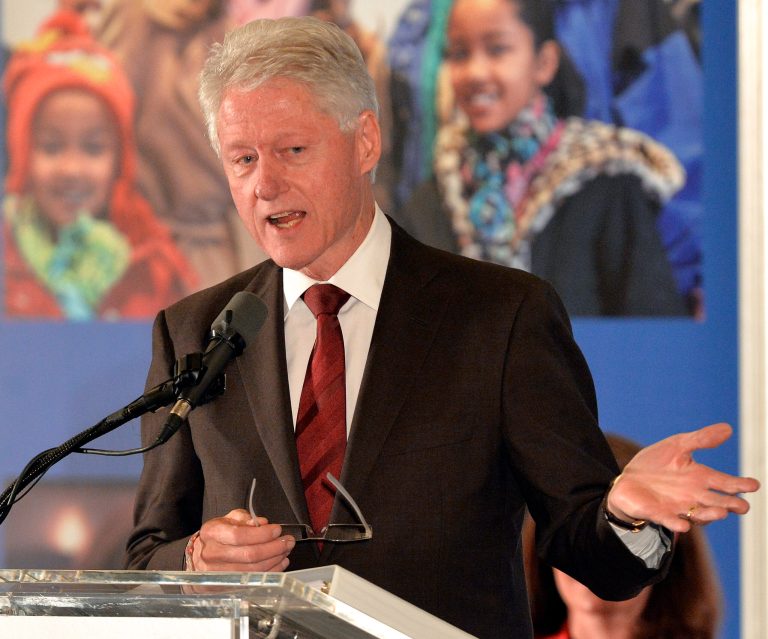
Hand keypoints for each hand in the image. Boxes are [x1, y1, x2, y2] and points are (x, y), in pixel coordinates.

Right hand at [192, 509, 295, 570]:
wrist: (200, 557)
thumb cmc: (218, 536)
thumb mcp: (228, 519)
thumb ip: (245, 518)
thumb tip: (263, 523)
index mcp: (212, 533)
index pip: (240, 535)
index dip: (262, 534)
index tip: (277, 529)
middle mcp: (212, 554)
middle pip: (249, 554)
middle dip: (274, 548)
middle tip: (287, 541)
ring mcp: (218, 573)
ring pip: (253, 570)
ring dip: (275, 560)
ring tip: (285, 551)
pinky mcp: (227, 585)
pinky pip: (253, 580)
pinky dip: (271, 571)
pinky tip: (280, 563)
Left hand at [606, 423, 759, 532]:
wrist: (627, 479)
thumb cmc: (655, 464)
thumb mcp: (677, 446)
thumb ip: (701, 439)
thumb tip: (728, 428)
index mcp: (698, 478)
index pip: (723, 482)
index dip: (738, 484)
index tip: (753, 485)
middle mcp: (692, 495)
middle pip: (716, 502)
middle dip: (730, 504)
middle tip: (743, 506)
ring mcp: (676, 506)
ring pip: (698, 514)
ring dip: (709, 515)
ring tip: (722, 512)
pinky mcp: (658, 513)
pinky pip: (669, 520)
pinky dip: (676, 523)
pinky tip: (684, 525)